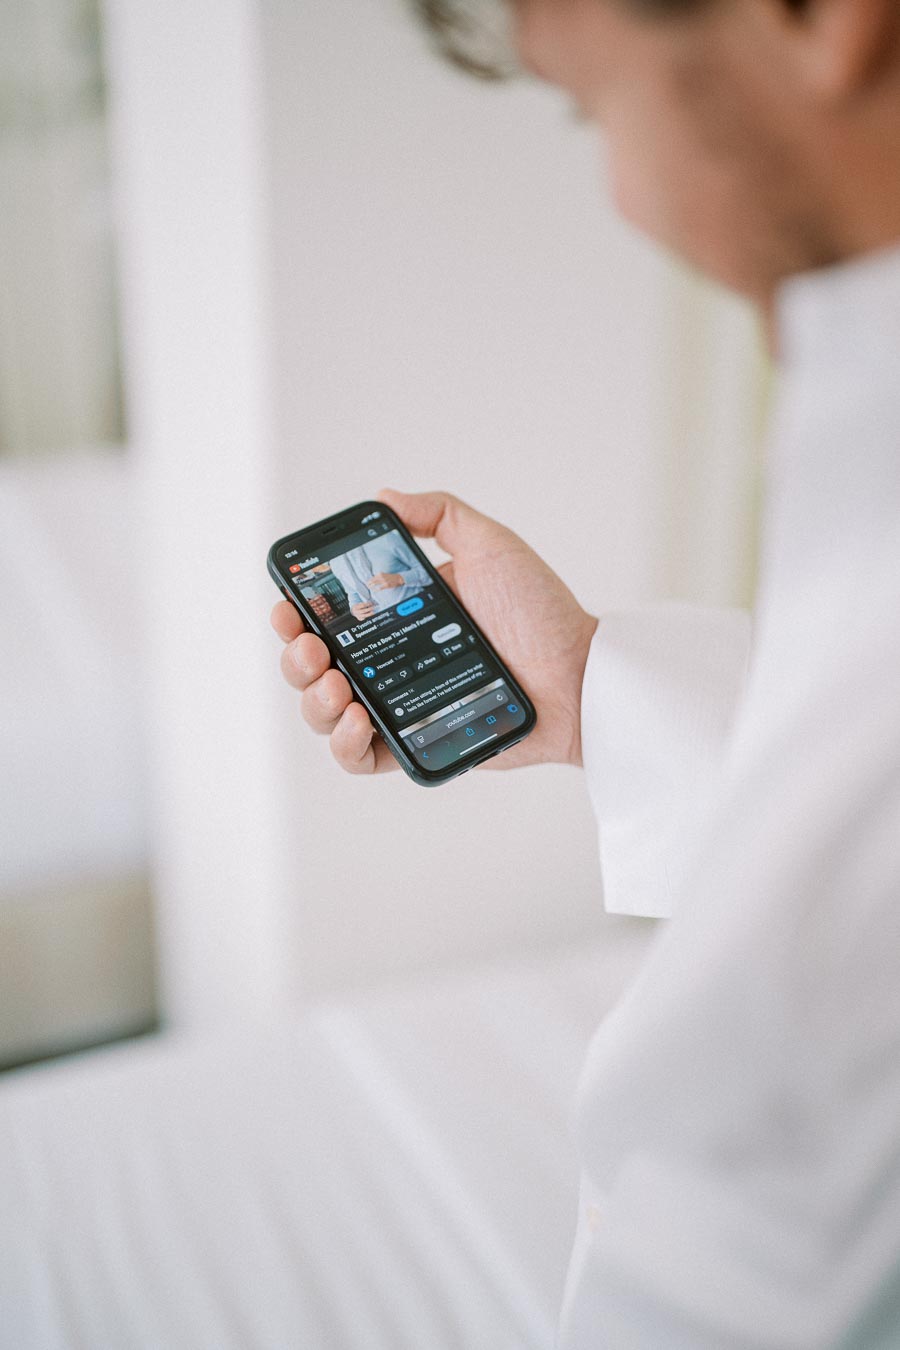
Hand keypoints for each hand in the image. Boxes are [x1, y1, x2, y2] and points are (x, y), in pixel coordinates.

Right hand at [271, 489, 597, 775]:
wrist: (578, 677)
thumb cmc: (541, 614)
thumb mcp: (491, 547)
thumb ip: (440, 516)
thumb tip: (384, 495)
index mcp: (399, 615)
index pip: (331, 616)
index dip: (298, 612)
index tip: (288, 605)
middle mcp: (391, 662)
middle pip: (314, 667)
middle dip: (296, 658)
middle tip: (312, 649)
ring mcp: (400, 705)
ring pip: (327, 714)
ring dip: (313, 702)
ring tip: (336, 688)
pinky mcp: (416, 744)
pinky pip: (362, 758)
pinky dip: (346, 745)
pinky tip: (358, 721)